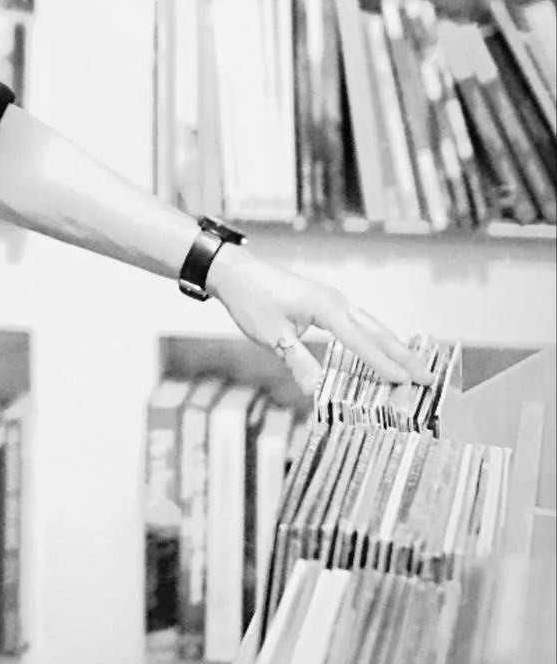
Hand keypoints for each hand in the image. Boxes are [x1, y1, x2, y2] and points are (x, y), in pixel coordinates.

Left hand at [206, 244, 423, 399]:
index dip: (381, 363)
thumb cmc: (251, 300)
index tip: (404, 381)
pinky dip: (377, 339)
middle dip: (403, 355)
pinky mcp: (328, 304)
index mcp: (324, 307)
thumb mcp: (270, 335)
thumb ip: (297, 362)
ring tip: (418, 368)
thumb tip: (315, 391)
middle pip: (376, 331)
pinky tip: (385, 352)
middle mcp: (336, 301)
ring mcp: (334, 300)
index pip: (359, 339)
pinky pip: (360, 324)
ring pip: (372, 326)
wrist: (236, 272)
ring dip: (395, 347)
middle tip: (428, 377)